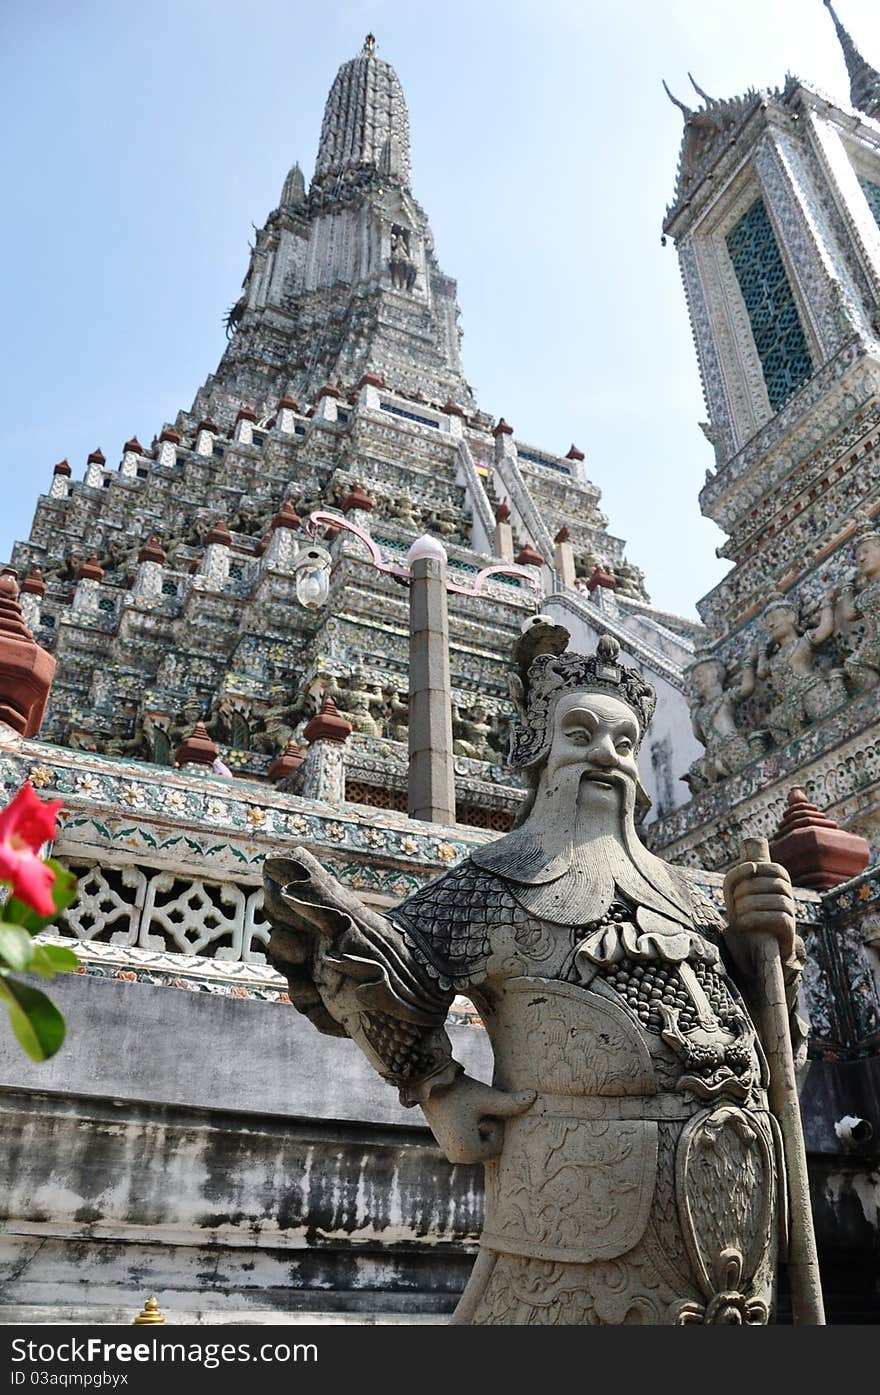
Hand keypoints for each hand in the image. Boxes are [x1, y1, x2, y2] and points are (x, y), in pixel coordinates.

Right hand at [421, 1074, 535, 1164]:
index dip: (494, 1124)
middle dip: (488, 1127)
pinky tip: (461, 1113)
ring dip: (480, 1126)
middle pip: (490, 1146)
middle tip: (473, 1111)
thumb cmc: (459, 1091)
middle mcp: (458, 1158)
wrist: (429, 1084)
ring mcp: (451, 1153)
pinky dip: (473, 1127)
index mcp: (468, 1154)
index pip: (498, 1145)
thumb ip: (511, 1103)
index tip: (479, 1112)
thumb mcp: (487, 1098)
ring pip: (482, 1141)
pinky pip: (472, 1140)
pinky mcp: (448, 1145)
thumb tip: (534, 1096)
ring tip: (466, 1112)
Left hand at [723, 859, 796, 968]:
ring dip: (752, 905)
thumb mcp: (734, 890)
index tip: (739, 885)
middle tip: (735, 901)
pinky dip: (757, 918)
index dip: (756, 872)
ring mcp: (791, 910)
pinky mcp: (788, 928)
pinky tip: (743, 922)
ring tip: (738, 912)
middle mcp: (788, 894)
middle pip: (775, 884)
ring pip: (779, 901)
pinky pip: (779, 918)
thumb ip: (738, 873)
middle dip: (749, 890)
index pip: (776, 869)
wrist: (748, 942)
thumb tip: (753, 866)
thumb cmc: (741, 909)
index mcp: (779, 879)